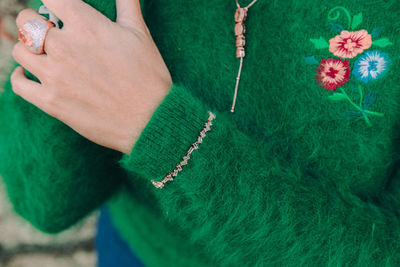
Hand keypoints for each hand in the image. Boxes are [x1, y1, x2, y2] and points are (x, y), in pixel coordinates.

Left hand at [11, 0, 172, 154]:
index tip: (59, 11)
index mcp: (86, 25)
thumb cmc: (149, 77)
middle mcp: (64, 46)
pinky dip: (21, 77)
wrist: (151, 120)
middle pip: (25, 20)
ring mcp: (55, 75)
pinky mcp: (51, 102)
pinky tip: (31, 75)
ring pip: (19, 50)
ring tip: (44, 54)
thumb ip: (126, 4)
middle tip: (49, 32)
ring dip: (29, 49)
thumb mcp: (140, 34)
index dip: (53, 3)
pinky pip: (19, 83)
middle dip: (34, 22)